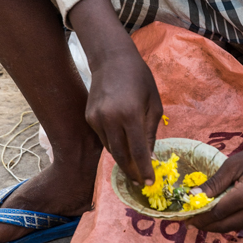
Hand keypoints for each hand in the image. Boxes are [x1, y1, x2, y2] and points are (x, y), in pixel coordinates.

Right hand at [69, 0, 162, 184]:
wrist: (112, 60)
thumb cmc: (140, 79)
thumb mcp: (154, 104)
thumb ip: (151, 132)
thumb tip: (149, 157)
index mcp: (130, 114)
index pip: (138, 150)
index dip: (144, 169)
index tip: (149, 183)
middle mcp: (110, 118)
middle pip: (120, 155)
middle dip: (131, 171)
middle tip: (140, 182)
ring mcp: (96, 119)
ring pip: (110, 148)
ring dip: (122, 159)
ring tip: (134, 169)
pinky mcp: (89, 117)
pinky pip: (103, 137)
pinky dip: (113, 144)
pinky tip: (122, 147)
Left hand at [198, 104, 242, 232]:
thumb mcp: (237, 163)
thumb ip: (216, 182)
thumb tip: (193, 196)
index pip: (216, 213)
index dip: (198, 216)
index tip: (183, 215)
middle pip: (223, 226)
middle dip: (203, 225)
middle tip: (187, 220)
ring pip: (233, 227)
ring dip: (215, 225)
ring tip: (199, 217)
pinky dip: (229, 221)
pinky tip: (219, 214)